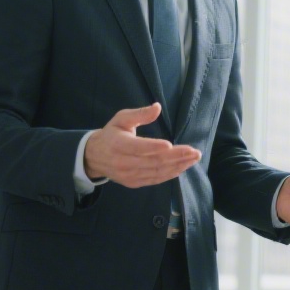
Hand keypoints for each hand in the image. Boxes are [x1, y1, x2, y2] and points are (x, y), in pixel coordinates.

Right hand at [83, 104, 201, 187]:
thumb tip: (157, 107)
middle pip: (152, 161)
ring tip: (193, 158)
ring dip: (177, 166)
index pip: (137, 147)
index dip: (153, 147)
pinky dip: (170, 174)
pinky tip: (183, 167)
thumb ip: (139, 114)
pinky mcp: (134, 182)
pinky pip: (155, 179)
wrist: (95, 157)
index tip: (170, 145)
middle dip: (176, 157)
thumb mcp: (121, 118)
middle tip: (194, 152)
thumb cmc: (112, 133)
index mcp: (118, 144)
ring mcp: (128, 175)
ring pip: (156, 172)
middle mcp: (122, 162)